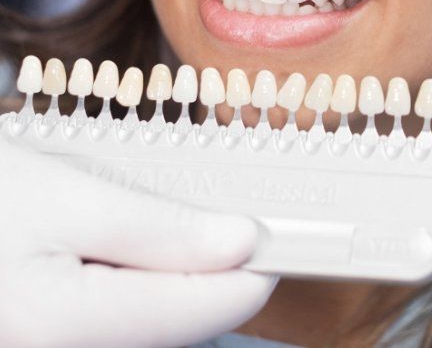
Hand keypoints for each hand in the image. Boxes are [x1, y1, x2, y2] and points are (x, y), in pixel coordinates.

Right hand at [0, 136, 275, 346]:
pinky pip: (112, 315)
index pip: (198, 312)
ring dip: (171, 270)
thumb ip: (156, 230)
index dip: (251, 271)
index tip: (285, 235)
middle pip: (172, 320)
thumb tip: (239, 242)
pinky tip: (126, 239)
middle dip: (208, 266)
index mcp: (63, 328)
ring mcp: (53, 346)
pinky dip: (135, 277)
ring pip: (143, 319)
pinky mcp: (50, 332)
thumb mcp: (64, 197)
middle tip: (230, 209)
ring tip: (174, 216)